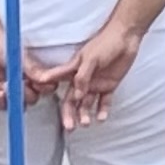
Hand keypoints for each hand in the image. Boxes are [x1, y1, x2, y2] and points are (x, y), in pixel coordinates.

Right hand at [52, 14, 147, 128]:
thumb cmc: (106, 43)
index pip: (58, 79)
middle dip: (69, 114)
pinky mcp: (108, 86)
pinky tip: (101, 118)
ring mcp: (95, 84)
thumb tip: (77, 95)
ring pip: (86, 103)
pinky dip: (102, 111)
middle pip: (72, 100)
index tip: (37, 94)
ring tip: (86, 123)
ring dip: (84, 114)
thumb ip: (83, 76)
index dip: (48, 85)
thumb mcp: (92, 58)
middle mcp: (83, 79)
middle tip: (69, 127)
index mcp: (74, 69)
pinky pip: (104, 102)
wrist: (127, 38)